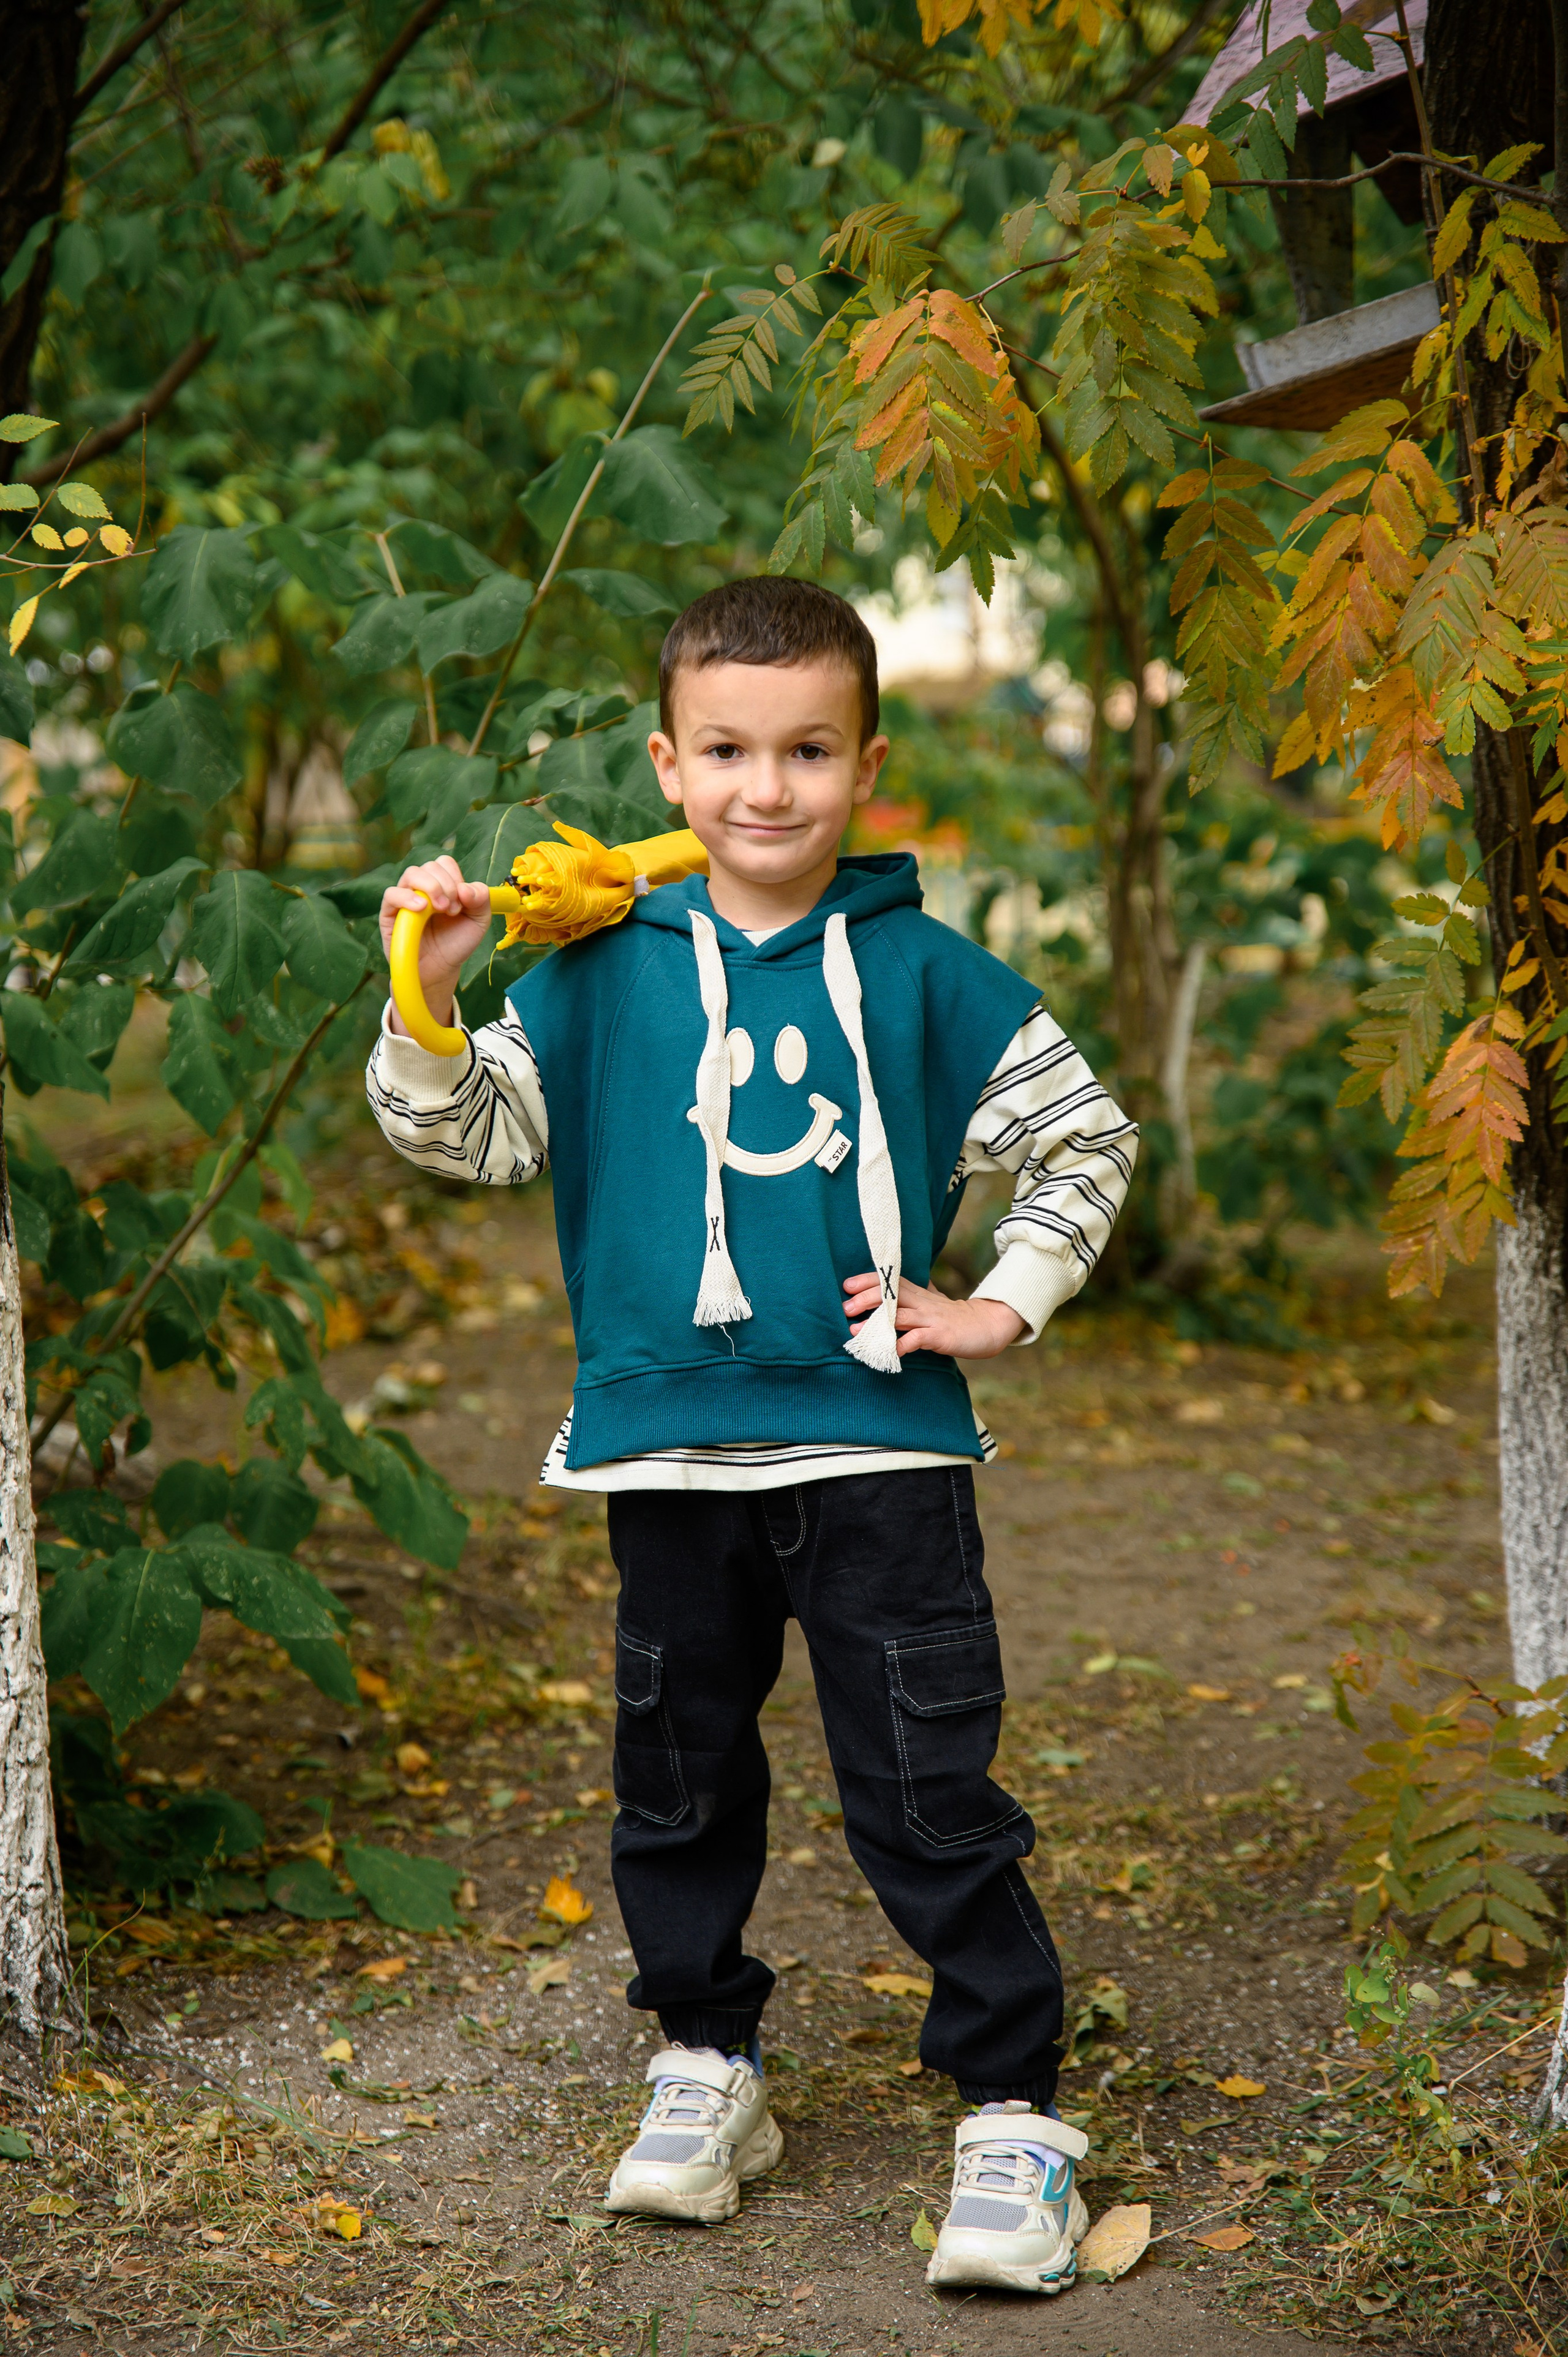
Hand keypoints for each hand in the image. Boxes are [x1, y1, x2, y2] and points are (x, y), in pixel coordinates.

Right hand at [379, 857, 493, 1033]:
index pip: (444, 863)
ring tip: (441, 908)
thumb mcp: (478, 921)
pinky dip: (406, 897)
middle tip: (452, 909)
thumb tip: (465, 888)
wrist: (440, 970)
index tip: (462, 902)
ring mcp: (405, 898)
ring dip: (431, 887)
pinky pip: (391, 894)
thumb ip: (481, 900)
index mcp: (442, 885)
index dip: (455, 877)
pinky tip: (421, 908)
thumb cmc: (456, 943)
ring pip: (412, 874)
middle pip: (429, 866)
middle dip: (446, 885)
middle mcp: (422, 888)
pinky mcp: (389, 913)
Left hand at [842, 1272, 1024, 1358]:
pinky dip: (902, 1345)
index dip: (866, 1281)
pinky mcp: (939, 1336)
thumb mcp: (930, 1300)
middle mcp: (921, 1302)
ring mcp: (930, 1318)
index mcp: (917, 1292)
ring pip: (899, 1315)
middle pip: (890, 1294)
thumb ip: (911, 1292)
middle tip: (845, 1308)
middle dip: (865, 1299)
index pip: (888, 1280)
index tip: (846, 1286)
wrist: (985, 1326)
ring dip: (875, 1323)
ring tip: (855, 1331)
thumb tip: (892, 1283)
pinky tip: (889, 1352)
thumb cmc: (952, 1316)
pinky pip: (917, 1339)